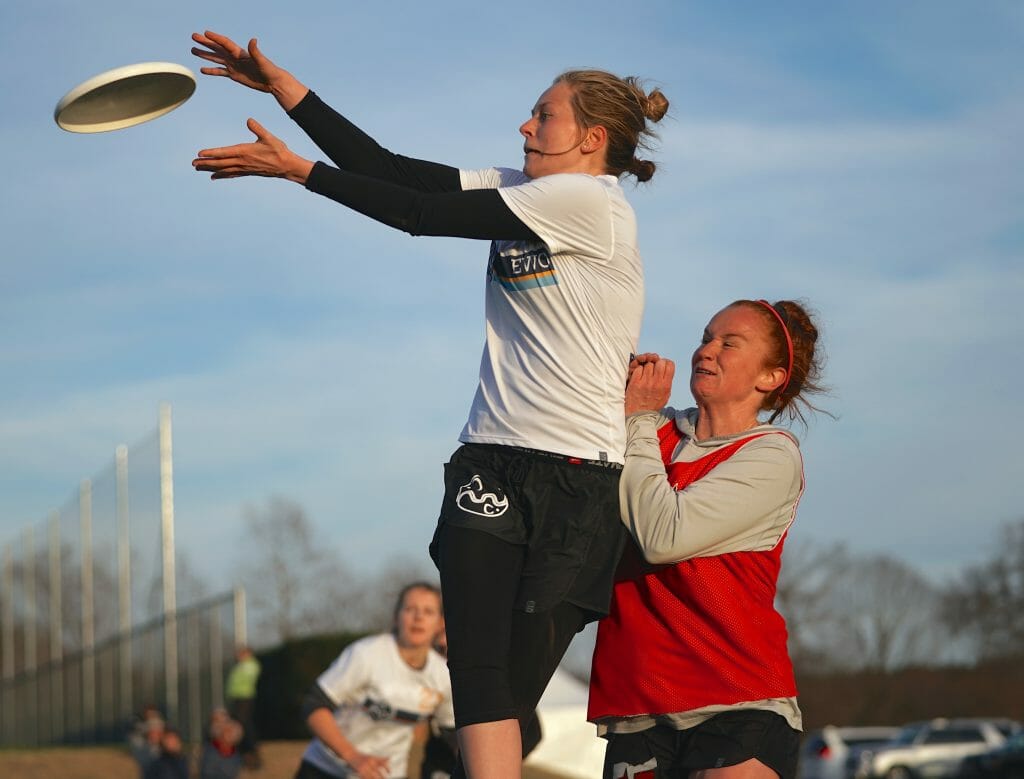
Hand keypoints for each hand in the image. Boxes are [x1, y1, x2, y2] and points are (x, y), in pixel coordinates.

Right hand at [191, 31, 306, 109]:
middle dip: (205, 43)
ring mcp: (233, 66)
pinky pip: (220, 72)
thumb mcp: (262, 61)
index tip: (205, 33)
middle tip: (193, 36)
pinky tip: (202, 70)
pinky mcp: (234, 75)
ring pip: (216, 58)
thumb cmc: (270, 70)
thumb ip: (256, 51)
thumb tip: (253, 40)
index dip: (215, 38)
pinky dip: (211, 70)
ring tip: (193, 50)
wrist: (273, 82)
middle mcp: (235, 57)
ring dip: (205, 54)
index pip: (225, 43)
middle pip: (217, 48)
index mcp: (240, 53)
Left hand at [193, 118, 313, 182]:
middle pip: (220, 163)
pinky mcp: (247, 172)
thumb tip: (249, 120)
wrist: (286, 166)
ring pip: (223, 170)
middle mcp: (242, 162)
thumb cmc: (278, 150)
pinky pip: (231, 174)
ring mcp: (244, 168)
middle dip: (206, 163)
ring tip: (198, 169)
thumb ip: (258, 128)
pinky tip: (214, 177)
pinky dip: (221, 175)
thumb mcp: (269, 137)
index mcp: (245, 152)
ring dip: (210, 169)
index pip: (224, 152)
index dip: (211, 153)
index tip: (200, 153)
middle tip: (193, 163)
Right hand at [349, 752, 389, 778]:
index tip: (389, 772)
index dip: (387, 768)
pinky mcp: (359, 771)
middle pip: (378, 771)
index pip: (382, 763)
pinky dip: (369, 778)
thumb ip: (380, 759)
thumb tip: (389, 758)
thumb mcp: (372, 756)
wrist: (351, 754)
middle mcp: (370, 762)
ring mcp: (364, 767)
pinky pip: (365, 777)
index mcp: (373, 758)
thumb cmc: (363, 757)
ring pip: (372, 776)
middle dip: (382, 776)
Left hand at [625, 353, 673, 414]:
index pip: (670, 365)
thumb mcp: (665, 395)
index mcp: (665, 385)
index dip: (666, 362)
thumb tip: (667, 369)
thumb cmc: (652, 405)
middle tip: (654, 368)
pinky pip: (639, 369)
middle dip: (657, 363)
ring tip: (646, 374)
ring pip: (648, 364)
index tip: (662, 365)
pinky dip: (639, 371)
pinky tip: (639, 377)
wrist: (639, 414)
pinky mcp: (635, 382)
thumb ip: (667, 382)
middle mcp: (656, 383)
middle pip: (659, 362)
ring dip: (647, 367)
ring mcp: (645, 382)